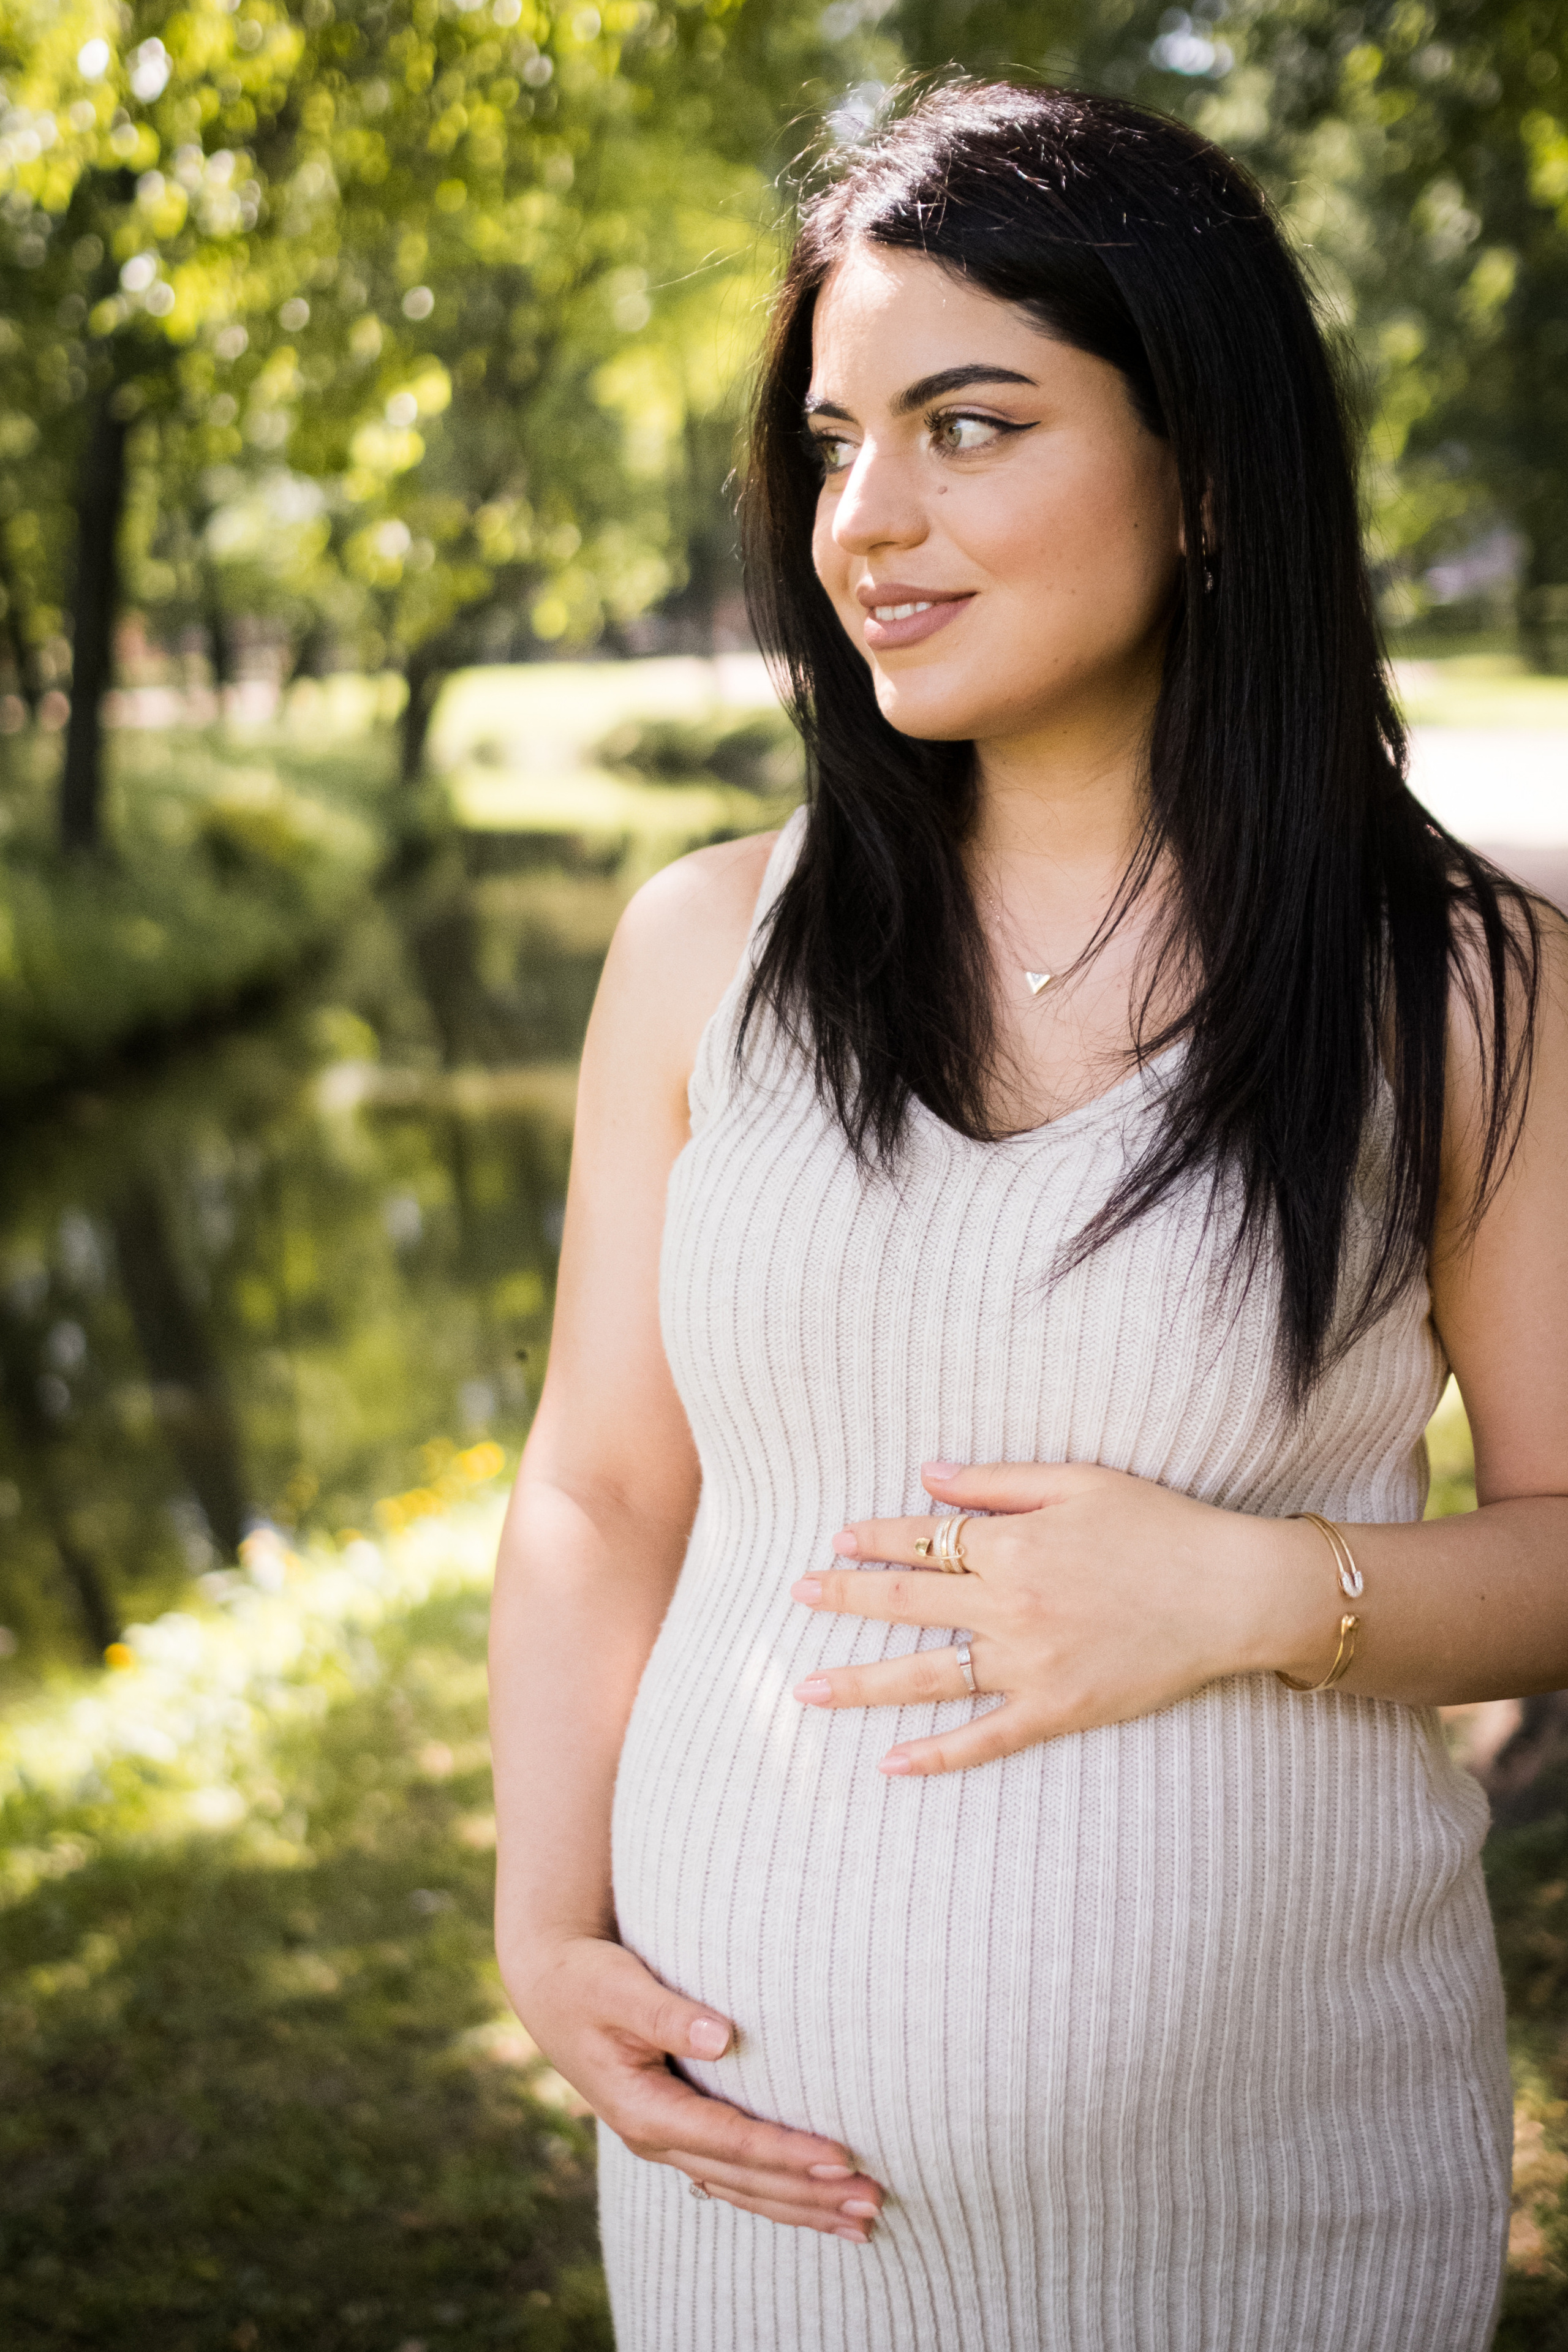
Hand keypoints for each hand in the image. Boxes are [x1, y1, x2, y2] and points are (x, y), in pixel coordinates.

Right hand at [510, 1936, 884, 2240]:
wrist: (550, 1988)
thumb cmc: (587, 1978)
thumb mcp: (617, 1987)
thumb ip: (665, 2011)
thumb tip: (721, 2033)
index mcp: (643, 2109)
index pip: (729, 2141)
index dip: (785, 2152)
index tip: (841, 2156)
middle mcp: (656, 2138)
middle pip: (744, 2181)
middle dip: (810, 2195)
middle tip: (874, 2201)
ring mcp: (667, 2142)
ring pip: (743, 2190)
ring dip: (803, 2207)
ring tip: (863, 2221)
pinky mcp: (678, 2132)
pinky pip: (734, 2178)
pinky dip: (778, 2194)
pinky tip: (817, 2206)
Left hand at [791, 1459, 1319, 1774]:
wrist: (1231, 1593)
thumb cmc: (1160, 1526)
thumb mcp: (1079, 1481)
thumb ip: (998, 1481)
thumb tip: (927, 1474)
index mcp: (1012, 1545)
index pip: (922, 1540)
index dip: (875, 1538)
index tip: (837, 1539)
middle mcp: (1009, 1607)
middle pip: (906, 1603)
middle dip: (844, 1596)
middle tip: (795, 1595)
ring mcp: (1030, 1664)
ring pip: (925, 1677)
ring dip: (860, 1682)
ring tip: (805, 1689)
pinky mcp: (1057, 1709)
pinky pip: (984, 1739)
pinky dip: (935, 1755)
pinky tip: (889, 1763)